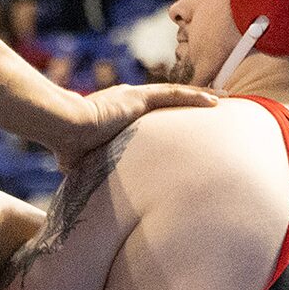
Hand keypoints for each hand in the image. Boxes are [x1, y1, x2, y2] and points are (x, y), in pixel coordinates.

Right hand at [44, 82, 215, 164]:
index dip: (169, 118)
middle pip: (168, 102)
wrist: (64, 128)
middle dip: (190, 104)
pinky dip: (197, 97)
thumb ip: (91, 172)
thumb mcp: (84, 162)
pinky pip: (175, 95)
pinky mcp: (140, 97)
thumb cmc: (68, 147)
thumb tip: (84, 194)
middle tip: (211, 108)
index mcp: (117, 116)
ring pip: (177, 95)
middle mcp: (129, 102)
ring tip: (224, 99)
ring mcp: (135, 98)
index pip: (150, 116)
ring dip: (201, 97)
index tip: (183, 126)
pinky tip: (217, 100)